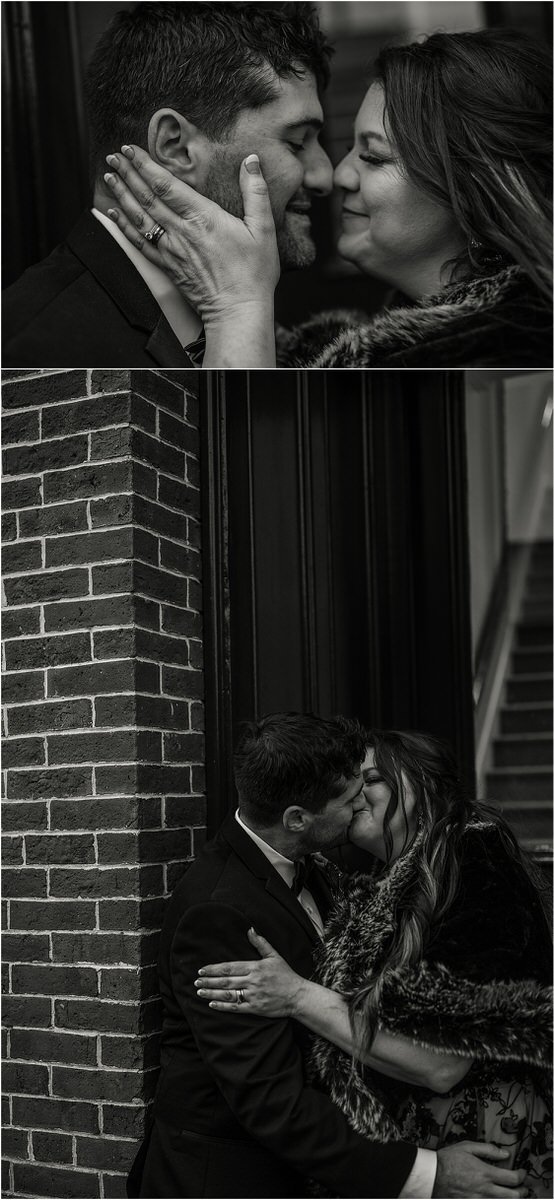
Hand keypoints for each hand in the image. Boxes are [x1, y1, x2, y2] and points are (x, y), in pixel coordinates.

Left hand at [103, 145, 279, 324]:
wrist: (237, 312)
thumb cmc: (253, 274)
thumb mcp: (263, 230)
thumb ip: (256, 192)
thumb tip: (251, 161)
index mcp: (202, 218)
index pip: (166, 185)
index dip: (145, 165)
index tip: (131, 150)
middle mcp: (181, 232)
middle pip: (147, 198)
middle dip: (128, 174)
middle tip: (114, 157)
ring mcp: (171, 251)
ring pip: (139, 218)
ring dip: (122, 196)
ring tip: (110, 178)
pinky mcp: (168, 267)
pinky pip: (140, 244)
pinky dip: (124, 227)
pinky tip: (115, 214)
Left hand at [194, 928, 306, 1016]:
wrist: (297, 995)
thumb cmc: (286, 975)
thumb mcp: (274, 956)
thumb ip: (260, 943)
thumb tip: (250, 929)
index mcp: (255, 967)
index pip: (229, 968)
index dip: (214, 969)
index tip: (202, 970)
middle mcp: (252, 981)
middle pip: (226, 981)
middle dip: (209, 982)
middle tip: (196, 981)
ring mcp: (253, 995)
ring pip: (228, 994)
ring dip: (212, 994)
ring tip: (200, 992)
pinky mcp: (255, 1008)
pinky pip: (236, 1008)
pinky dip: (223, 1006)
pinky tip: (212, 1004)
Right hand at [435, 1142, 528, 1197]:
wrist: (431, 1177)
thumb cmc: (448, 1160)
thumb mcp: (467, 1147)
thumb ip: (488, 1150)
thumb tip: (505, 1154)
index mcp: (485, 1174)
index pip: (513, 1179)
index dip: (522, 1176)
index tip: (522, 1172)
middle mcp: (485, 1191)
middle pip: (513, 1196)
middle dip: (522, 1191)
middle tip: (523, 1187)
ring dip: (511, 1199)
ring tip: (513, 1194)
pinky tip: (497, 1198)